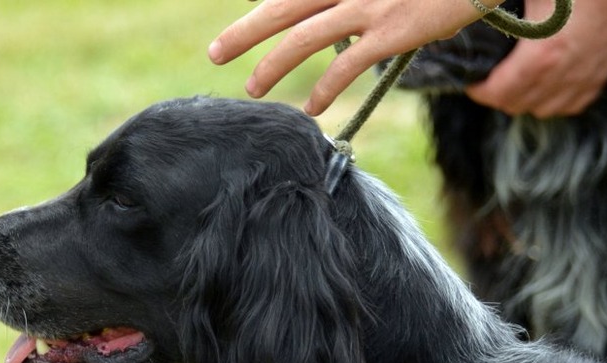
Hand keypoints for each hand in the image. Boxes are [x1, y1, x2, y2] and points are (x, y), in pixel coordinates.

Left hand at [209, 0, 499, 115]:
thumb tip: (343, 18)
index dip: (265, 10)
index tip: (244, 27)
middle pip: (281, 6)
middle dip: (243, 32)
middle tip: (215, 53)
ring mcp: (368, 4)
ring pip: (303, 38)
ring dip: (272, 66)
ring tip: (253, 88)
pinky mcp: (391, 30)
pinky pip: (346, 66)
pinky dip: (324, 90)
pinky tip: (310, 109)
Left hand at [465, 0, 606, 116]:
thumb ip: (502, 11)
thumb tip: (473, 11)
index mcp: (540, 58)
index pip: (497, 94)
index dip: (477, 89)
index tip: (470, 80)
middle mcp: (562, 78)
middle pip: (517, 105)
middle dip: (497, 95)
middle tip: (489, 78)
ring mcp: (585, 80)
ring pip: (544, 110)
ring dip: (525, 100)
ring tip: (514, 82)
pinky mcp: (604, 76)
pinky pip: (573, 104)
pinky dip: (555, 100)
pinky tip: (548, 83)